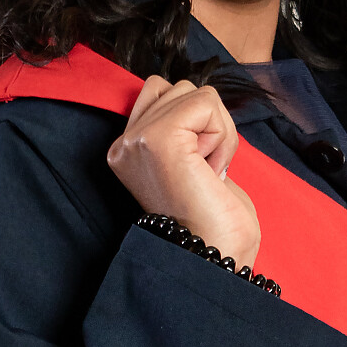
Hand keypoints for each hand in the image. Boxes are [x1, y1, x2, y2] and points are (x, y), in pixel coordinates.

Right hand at [107, 77, 261, 270]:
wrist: (217, 258)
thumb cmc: (214, 221)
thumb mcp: (191, 161)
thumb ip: (184, 128)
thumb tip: (201, 99)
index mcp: (127, 150)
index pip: (160, 90)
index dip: (195, 123)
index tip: (198, 168)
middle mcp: (124, 144)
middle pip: (178, 88)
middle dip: (207, 124)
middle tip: (205, 171)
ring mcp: (137, 140)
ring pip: (195, 93)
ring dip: (218, 131)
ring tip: (207, 171)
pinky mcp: (158, 139)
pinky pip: (206, 103)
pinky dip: (222, 135)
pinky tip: (212, 169)